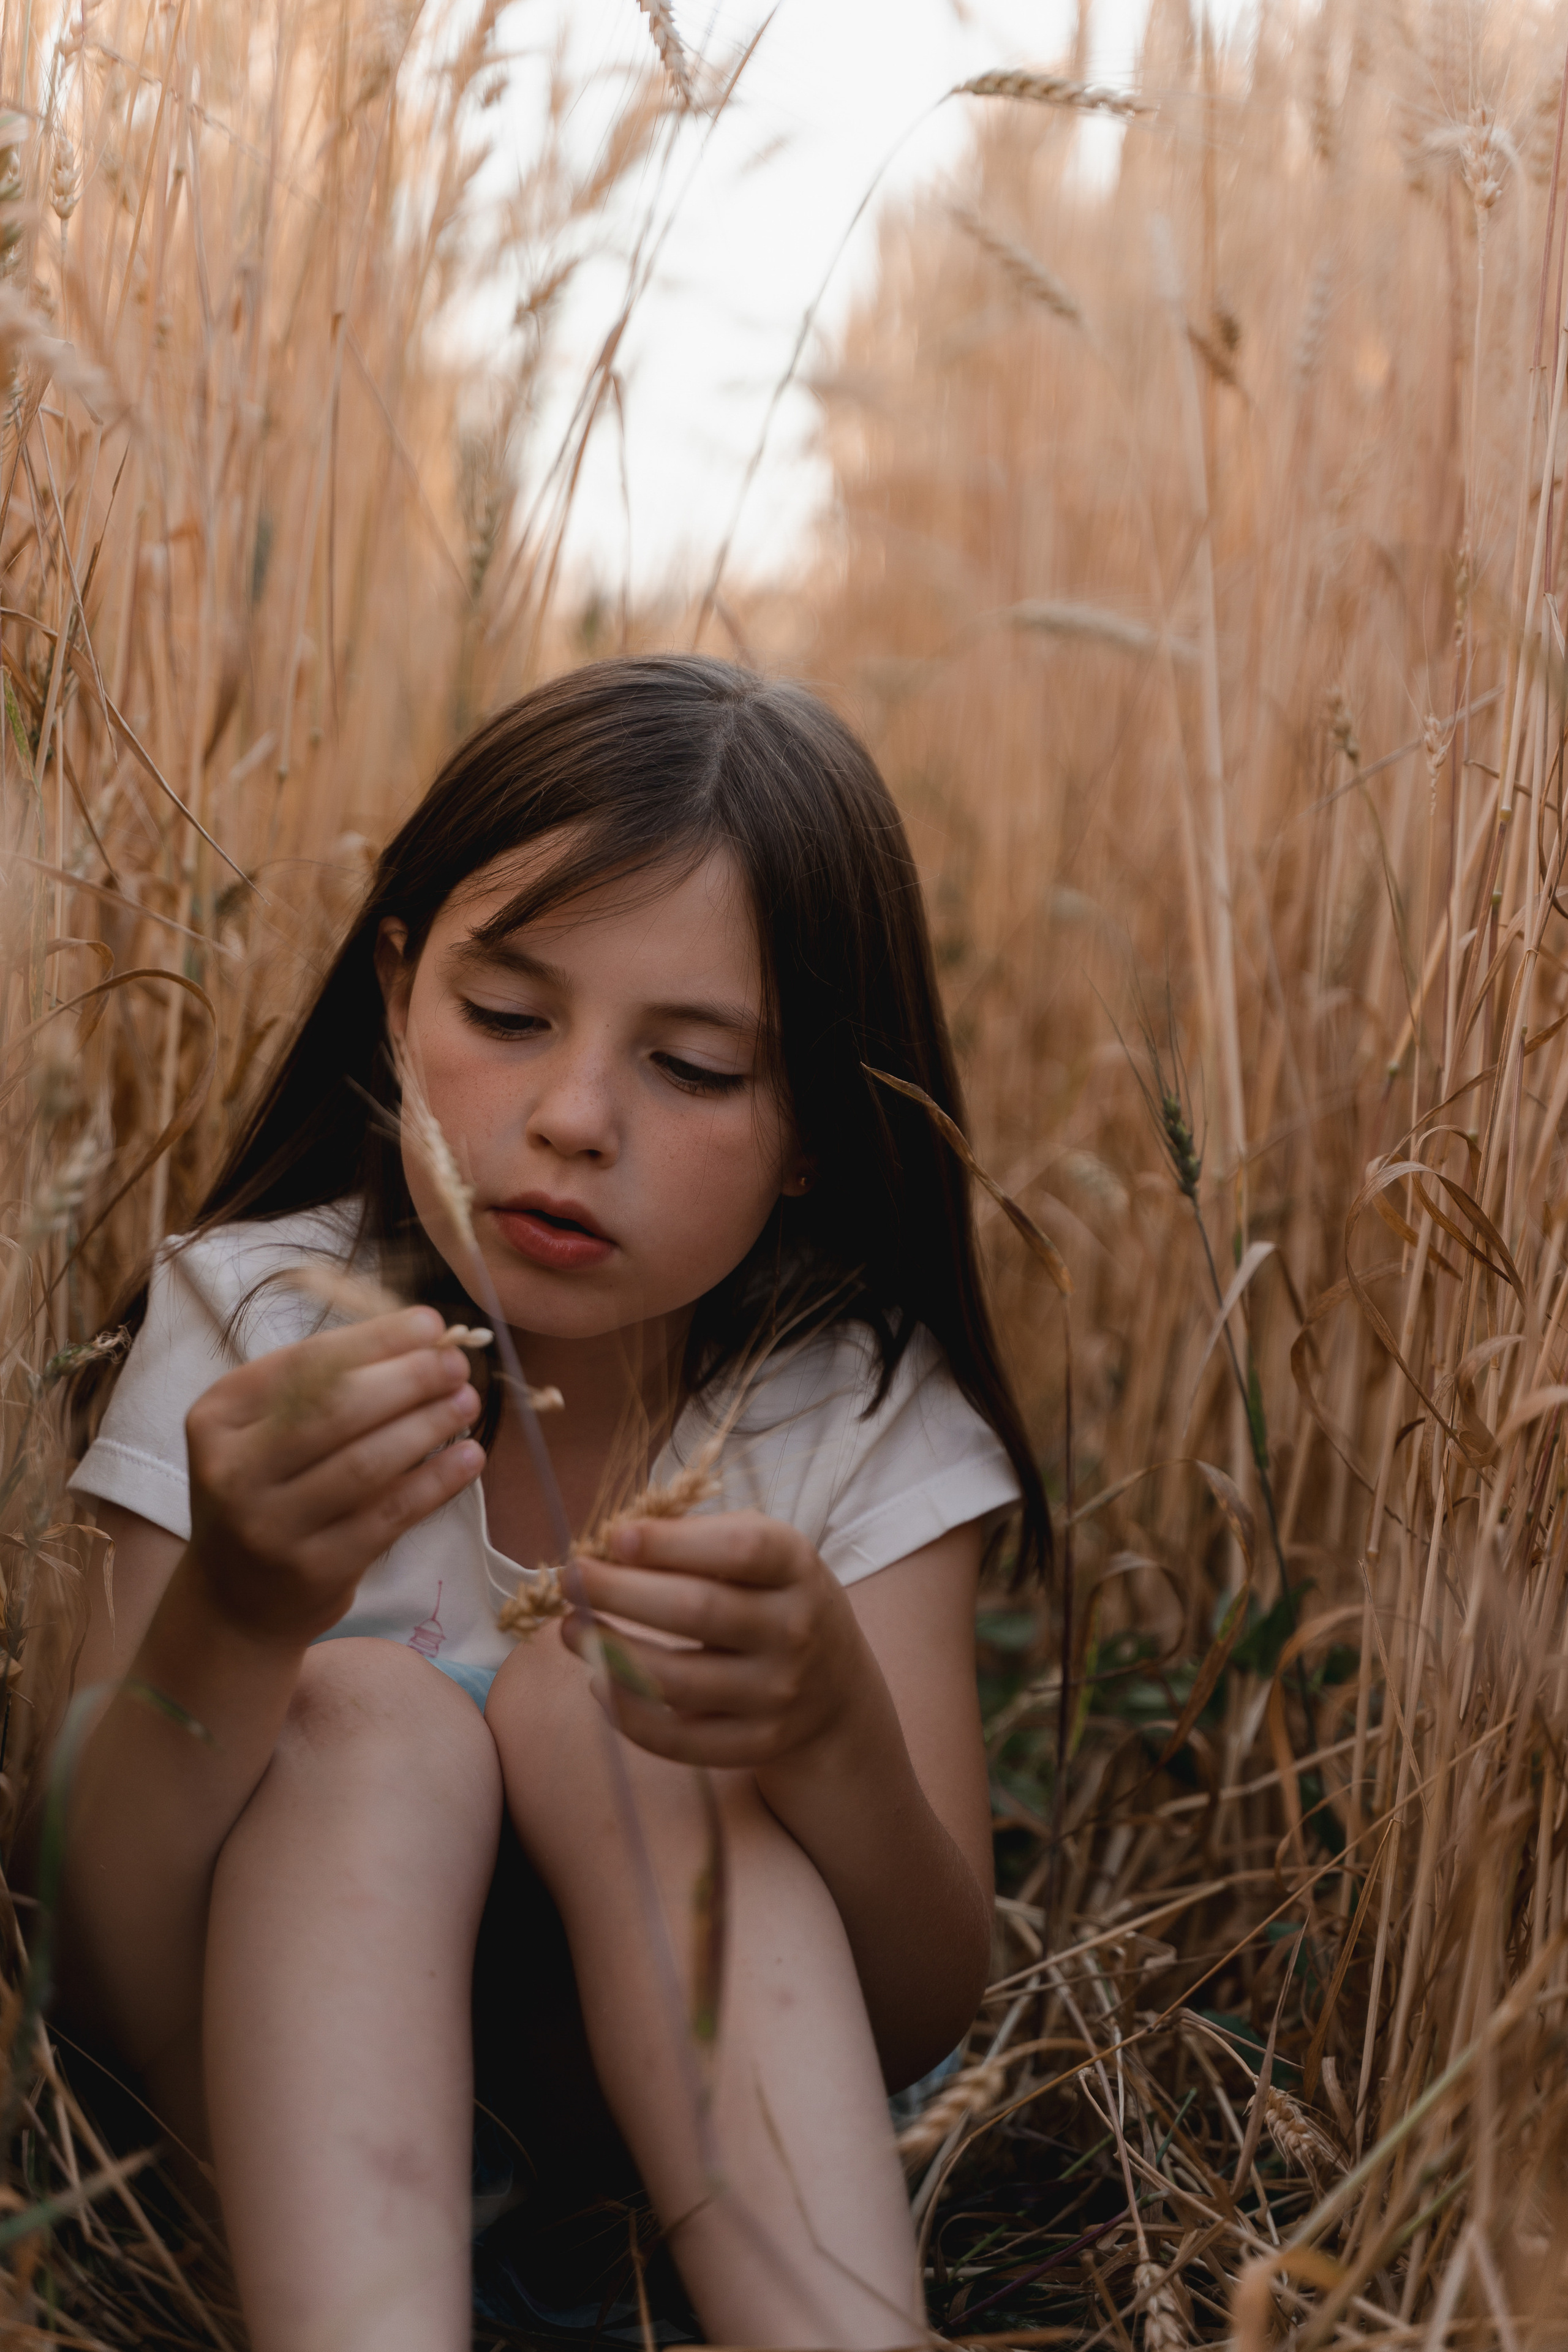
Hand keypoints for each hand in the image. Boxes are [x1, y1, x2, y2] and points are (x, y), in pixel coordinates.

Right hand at [185, 1307, 482, 1644]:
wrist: (233, 1600)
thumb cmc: (266, 1492)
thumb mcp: (265, 1433)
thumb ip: (323, 1387)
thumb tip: (419, 1340)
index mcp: (218, 1417)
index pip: (305, 1363)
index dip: (374, 1340)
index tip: (430, 1323)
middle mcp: (233, 1470)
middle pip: (335, 1409)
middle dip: (408, 1378)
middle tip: (456, 1362)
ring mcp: (271, 1525)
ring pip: (366, 1462)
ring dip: (427, 1424)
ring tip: (467, 1400)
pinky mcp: (314, 1568)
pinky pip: (389, 1514)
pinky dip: (435, 1481)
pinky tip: (470, 1456)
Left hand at [559, 1510, 881, 1772]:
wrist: (835, 1689)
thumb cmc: (774, 1600)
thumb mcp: (764, 1555)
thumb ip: (701, 1540)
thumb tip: (614, 1543)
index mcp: (796, 1568)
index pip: (740, 1549)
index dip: (672, 1542)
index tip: (616, 1536)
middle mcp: (794, 1631)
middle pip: (697, 1611)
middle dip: (620, 1593)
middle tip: (570, 1578)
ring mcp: (777, 1694)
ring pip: (677, 1680)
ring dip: (609, 1653)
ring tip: (570, 1629)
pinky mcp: (756, 1743)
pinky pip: (678, 1739)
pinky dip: (628, 1713)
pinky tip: (600, 1682)